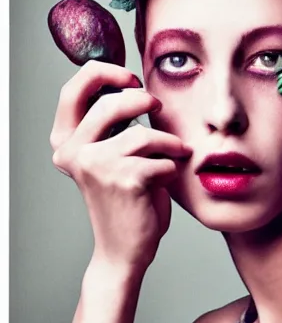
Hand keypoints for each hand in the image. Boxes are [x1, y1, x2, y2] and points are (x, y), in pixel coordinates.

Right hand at [50, 60, 191, 272]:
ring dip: (168, 144)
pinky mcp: (124, 180)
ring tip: (174, 154)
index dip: (104, 72)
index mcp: (65, 141)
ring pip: (143, 135)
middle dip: (143, 100)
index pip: (74, 87)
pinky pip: (162, 159)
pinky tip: (167, 179)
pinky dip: (173, 167)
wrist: (124, 249)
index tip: (131, 79)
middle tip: (158, 108)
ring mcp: (96, 166)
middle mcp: (73, 152)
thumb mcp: (109, 154)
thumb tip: (133, 85)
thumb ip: (111, 124)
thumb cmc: (124, 199)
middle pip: (112, 102)